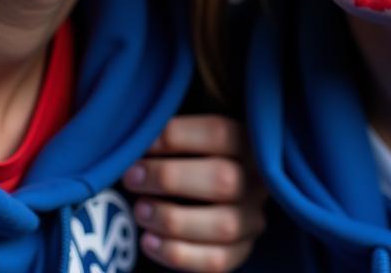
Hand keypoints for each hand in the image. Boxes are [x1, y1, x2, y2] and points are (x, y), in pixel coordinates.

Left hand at [122, 115, 265, 271]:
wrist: (213, 189)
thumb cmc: (194, 152)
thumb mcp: (193, 132)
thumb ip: (175, 131)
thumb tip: (141, 131)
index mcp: (248, 140)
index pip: (219, 133)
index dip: (177, 137)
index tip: (143, 142)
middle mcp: (258, 179)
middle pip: (223, 180)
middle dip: (169, 179)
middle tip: (132, 177)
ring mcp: (253, 217)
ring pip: (222, 226)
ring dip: (171, 219)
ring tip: (139, 210)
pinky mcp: (242, 249)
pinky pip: (216, 262)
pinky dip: (177, 254)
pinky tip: (149, 241)